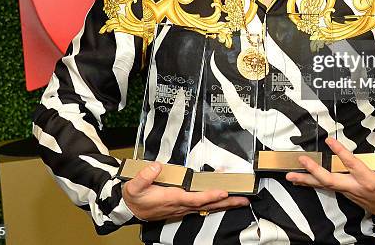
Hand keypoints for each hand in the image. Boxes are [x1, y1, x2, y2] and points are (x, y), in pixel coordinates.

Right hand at [122, 162, 249, 220]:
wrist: (131, 209)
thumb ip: (145, 176)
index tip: (223, 191)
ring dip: (225, 203)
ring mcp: (184, 207)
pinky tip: (224, 197)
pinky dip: (215, 201)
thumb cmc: (135, 197)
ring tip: (240, 199)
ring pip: (208, 206)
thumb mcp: (134, 186)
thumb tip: (156, 166)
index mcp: (172, 198)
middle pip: (208, 205)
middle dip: (227, 202)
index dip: (210, 195)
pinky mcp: (184, 206)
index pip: (195, 199)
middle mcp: (181, 205)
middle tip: (244, 199)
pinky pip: (203, 205)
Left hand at [286, 138, 374, 218]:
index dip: (340, 153)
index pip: (352, 165)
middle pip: (330, 180)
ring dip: (306, 180)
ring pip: (324, 186)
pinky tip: (300, 180)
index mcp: (368, 181)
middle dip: (314, 171)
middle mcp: (354, 187)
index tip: (329, 141)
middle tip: (301, 161)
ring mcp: (347, 192)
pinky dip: (311, 184)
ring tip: (290, 175)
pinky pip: (324, 188)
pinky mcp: (344, 193)